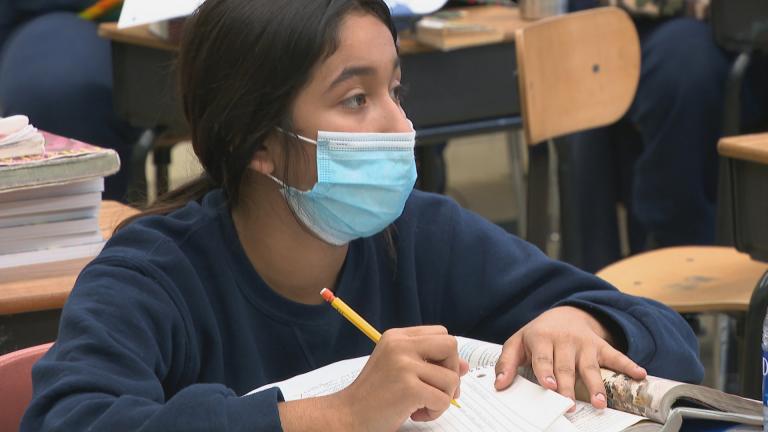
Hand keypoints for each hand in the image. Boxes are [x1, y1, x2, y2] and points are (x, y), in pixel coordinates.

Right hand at [336, 326, 468, 430]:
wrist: (347, 415)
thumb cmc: (374, 395)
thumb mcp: (399, 369)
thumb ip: (429, 362)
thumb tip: (465, 365)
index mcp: (397, 336)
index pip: (441, 334)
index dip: (446, 356)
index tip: (437, 375)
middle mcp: (400, 345)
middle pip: (451, 346)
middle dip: (452, 371)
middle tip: (439, 390)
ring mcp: (404, 365)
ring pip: (451, 378)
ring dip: (442, 398)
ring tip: (421, 406)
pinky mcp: (409, 388)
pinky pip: (443, 399)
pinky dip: (435, 412)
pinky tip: (415, 414)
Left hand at [493, 306, 646, 409]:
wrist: (564, 313)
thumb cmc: (537, 335)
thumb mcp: (517, 343)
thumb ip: (506, 363)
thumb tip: (499, 385)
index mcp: (540, 338)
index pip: (542, 357)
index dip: (546, 371)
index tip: (549, 386)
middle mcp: (563, 340)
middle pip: (566, 367)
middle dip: (568, 386)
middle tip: (569, 405)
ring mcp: (584, 343)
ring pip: (590, 366)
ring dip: (596, 385)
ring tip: (600, 403)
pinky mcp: (600, 346)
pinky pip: (616, 356)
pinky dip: (628, 365)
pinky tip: (640, 375)